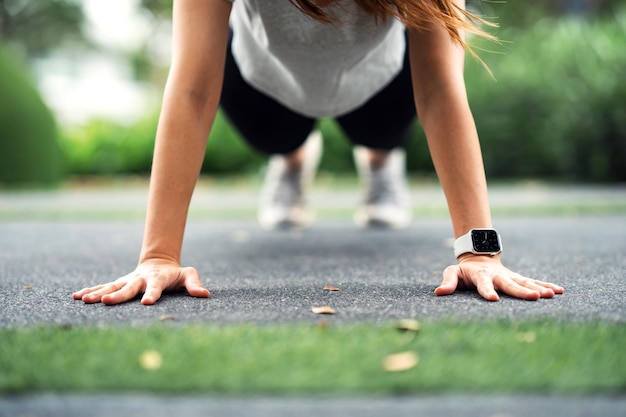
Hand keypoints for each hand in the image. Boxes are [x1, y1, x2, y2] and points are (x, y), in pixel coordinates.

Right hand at [72, 259, 209, 304]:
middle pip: (128, 288)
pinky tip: (76, 297)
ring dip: (98, 293)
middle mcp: (139, 279)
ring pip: (112, 286)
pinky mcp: (119, 283)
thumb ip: (194, 284)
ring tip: (84, 300)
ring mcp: (127, 280)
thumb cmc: (175, 273)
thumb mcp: (188, 275)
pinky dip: (91, 291)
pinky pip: (103, 287)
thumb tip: (204, 294)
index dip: (152, 294)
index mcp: (157, 279)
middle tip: (107, 302)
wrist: (159, 263)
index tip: (147, 303)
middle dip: (118, 295)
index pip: (155, 287)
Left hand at [434, 254, 563, 300]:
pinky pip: (533, 282)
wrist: (478, 258)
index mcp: (481, 276)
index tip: (493, 299)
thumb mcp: (452, 273)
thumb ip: (448, 282)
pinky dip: (546, 285)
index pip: (484, 284)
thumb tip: (439, 292)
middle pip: (510, 284)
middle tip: (535, 297)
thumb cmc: (464, 271)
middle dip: (522, 291)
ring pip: (526, 282)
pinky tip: (560, 291)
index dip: (487, 291)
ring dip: (539, 288)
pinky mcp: (518, 278)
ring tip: (552, 295)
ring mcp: (510, 277)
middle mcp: (498, 276)